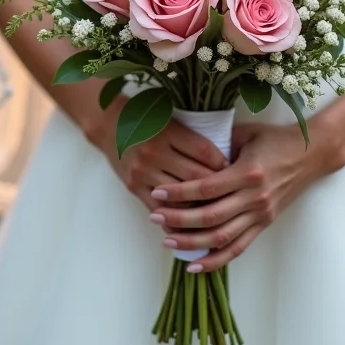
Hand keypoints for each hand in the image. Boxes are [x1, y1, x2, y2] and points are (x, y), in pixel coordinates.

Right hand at [86, 105, 226, 211]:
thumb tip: (224, 161)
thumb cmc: (146, 121)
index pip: (204, 150)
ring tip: (216, 211)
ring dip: (199, 206)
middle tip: (232, 194)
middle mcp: (154, 152)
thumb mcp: (170, 120)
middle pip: (196, 176)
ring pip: (180, 196)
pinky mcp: (134, 187)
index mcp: (167, 131)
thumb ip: (192, 138)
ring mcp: (143, 171)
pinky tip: (191, 224)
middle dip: (217, 187)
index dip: (223, 162)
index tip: (235, 170)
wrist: (109, 125)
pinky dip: (177, 218)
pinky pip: (160, 208)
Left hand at [148, 122, 344, 271]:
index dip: (180, 193)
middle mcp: (255, 197)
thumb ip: (218, 146)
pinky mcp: (264, 224)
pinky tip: (195, 266)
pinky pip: (238, 248)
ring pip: (222, 237)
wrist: (312, 154)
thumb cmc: (276, 139)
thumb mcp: (246, 134)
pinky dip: (216, 260)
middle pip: (211, 216)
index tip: (157, 192)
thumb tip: (186, 153)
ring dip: (192, 242)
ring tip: (167, 241)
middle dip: (178, 219)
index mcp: (248, 172)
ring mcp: (261, 214)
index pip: (207, 188)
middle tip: (154, 217)